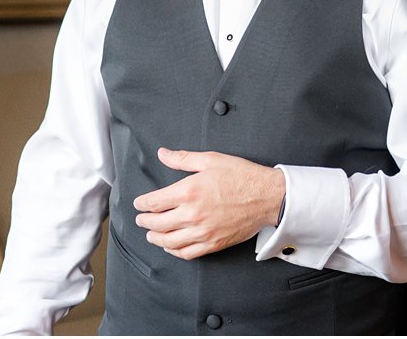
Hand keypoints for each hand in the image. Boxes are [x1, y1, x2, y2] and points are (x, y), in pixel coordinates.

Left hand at [133, 148, 285, 259]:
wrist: (267, 196)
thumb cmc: (242, 176)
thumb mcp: (211, 159)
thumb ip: (183, 158)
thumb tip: (163, 154)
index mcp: (189, 191)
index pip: (154, 202)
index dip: (142, 204)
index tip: (139, 204)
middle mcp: (192, 214)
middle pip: (157, 223)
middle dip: (144, 221)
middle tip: (141, 219)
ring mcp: (202, 232)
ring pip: (168, 241)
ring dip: (155, 238)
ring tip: (151, 234)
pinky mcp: (213, 243)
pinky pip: (186, 253)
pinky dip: (173, 251)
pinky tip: (170, 246)